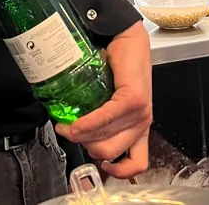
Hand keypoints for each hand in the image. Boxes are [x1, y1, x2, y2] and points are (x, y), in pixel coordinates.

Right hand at [56, 22, 152, 178]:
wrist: (125, 36)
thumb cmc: (117, 65)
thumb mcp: (110, 99)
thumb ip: (99, 118)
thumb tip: (73, 132)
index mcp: (138, 127)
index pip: (135, 163)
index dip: (116, 171)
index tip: (98, 164)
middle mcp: (142, 123)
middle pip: (109, 154)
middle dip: (84, 146)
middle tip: (69, 131)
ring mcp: (140, 113)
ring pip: (105, 141)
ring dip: (79, 136)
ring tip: (66, 124)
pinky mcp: (134, 100)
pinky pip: (106, 120)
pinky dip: (87, 124)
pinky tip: (75, 121)